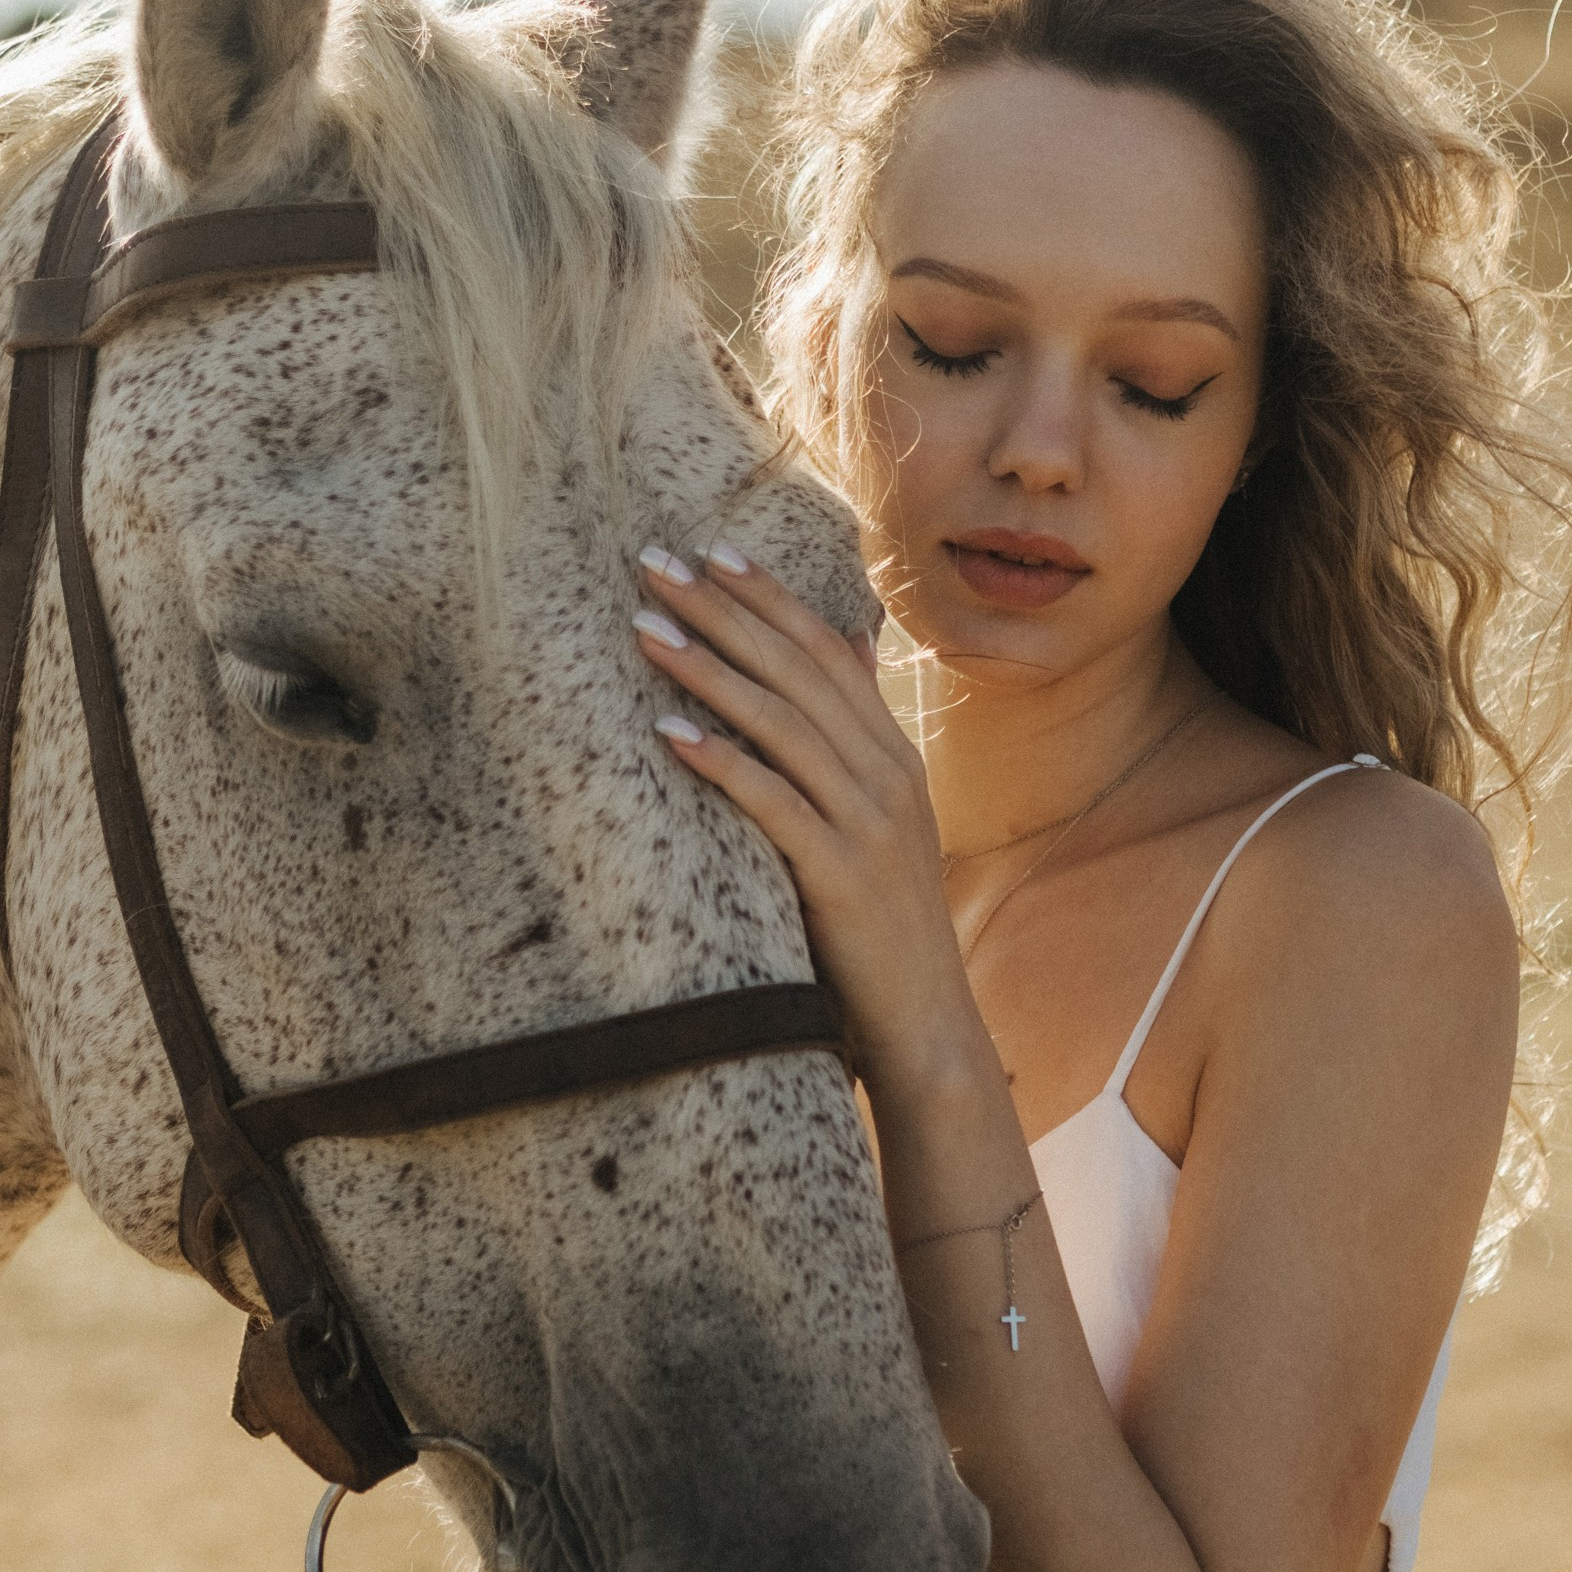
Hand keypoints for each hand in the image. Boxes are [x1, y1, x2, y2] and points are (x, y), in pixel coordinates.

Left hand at [632, 541, 986, 1101]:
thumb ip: (862, 734)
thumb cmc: (882, 922)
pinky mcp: (842, 875)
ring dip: (709, 671)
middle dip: (724, 611)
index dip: (769, 597)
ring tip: (647, 629)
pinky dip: (723, 762)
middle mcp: (888, 775)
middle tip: (655, 563)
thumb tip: (852, 641)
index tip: (711, 551)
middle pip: (797, 670)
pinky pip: (774, 803)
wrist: (924, 1020)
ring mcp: (869, 824)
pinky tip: (670, 732)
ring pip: (781, 725)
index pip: (826, 650)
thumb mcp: (882, 815)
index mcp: (894, 755)